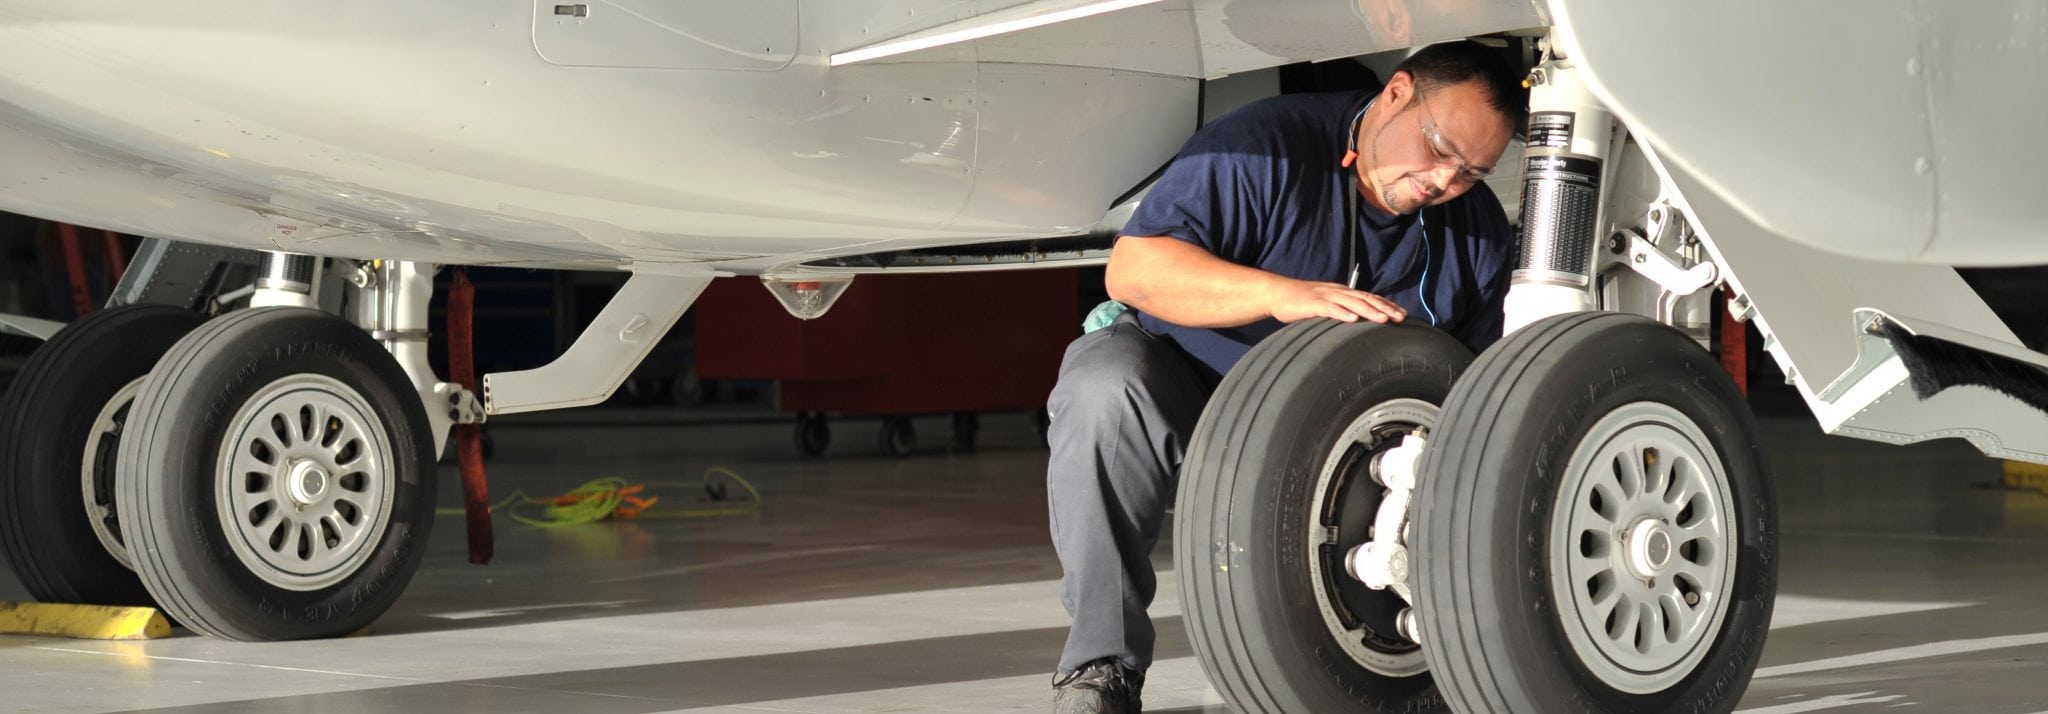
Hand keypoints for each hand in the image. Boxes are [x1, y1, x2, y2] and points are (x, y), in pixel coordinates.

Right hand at [1265, 279, 1407, 323]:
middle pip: (1365, 299)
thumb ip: (1341, 310)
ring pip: (1352, 302)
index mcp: (1342, 292)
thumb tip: (1358, 321)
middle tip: (1400, 318)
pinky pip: (1330, 308)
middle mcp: (1338, 292)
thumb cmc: (1302, 302)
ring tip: (1383, 319)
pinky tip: (1352, 319)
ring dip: (1369, 311)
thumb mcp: (1326, 305)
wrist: (1277, 293)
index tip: (1402, 314)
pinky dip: (1342, 313)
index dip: (1386, 305)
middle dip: (1384, 308)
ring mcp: (1326, 296)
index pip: (1369, 297)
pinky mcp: (1313, 304)